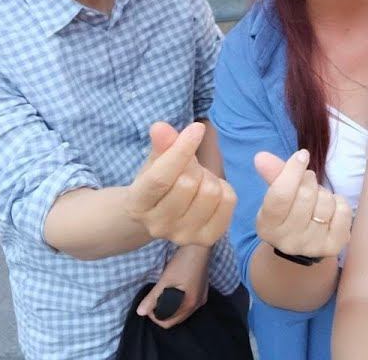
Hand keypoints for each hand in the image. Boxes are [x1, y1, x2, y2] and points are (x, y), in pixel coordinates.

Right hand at [124, 122, 236, 246]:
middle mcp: (158, 226)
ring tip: (199, 180)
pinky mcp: (206, 239)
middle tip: (190, 167)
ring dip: (209, 177)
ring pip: (210, 192)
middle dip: (193, 165)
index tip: (197, 128)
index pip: (161, 177)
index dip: (181, 150)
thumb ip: (161, 145)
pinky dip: (225, 189)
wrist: (161, 215)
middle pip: (188, 183)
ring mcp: (183, 236)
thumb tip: (161, 127)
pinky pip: (228, 202)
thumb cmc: (158, 182)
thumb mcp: (155, 161)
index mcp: (138, 204)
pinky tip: (212, 192)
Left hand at [135, 245, 210, 328]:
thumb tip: (140, 312)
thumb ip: (153, 298)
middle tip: (154, 299)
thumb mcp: (166, 280)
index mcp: (189, 304)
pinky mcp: (202, 290)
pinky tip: (174, 291)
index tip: (149, 303)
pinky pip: (188, 304)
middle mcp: (197, 304)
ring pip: (182, 311)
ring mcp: (201, 297)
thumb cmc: (183, 262)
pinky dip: (179, 302)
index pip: (168, 322)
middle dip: (162, 313)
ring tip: (162, 294)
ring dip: (170, 308)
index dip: (155, 316)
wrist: (199, 245)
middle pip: (176, 318)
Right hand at [254, 150, 351, 258]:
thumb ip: (272, 173)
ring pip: (326, 203)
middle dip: (309, 181)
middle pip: (305, 196)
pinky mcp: (333, 246)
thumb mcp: (277, 194)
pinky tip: (331, 209)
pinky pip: (343, 212)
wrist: (302, 244)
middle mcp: (287, 240)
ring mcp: (311, 246)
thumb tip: (261, 156)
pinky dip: (339, 203)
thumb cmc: (289, 211)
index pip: (281, 194)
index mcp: (267, 226)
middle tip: (308, 181)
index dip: (293, 170)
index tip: (302, 155)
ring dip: (324, 193)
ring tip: (317, 198)